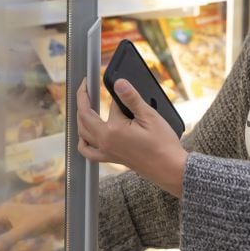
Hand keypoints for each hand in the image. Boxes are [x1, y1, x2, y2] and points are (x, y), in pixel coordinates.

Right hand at [0, 200, 63, 250]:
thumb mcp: (20, 233)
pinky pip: (8, 237)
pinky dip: (6, 247)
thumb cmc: (38, 221)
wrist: (57, 216)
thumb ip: (3, 242)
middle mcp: (6, 214)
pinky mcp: (19, 226)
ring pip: (0, 236)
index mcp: (3, 211)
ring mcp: (12, 220)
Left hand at [76, 78, 187, 197]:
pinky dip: (83, 142)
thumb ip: (131, 98)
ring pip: (82, 133)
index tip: (113, 81)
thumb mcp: (149, 116)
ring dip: (80, 118)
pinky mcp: (111, 159)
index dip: (113, 92)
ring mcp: (106, 152)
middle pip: (85, 117)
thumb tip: (119, 83)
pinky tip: (86, 135)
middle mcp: (105, 142)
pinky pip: (88, 152)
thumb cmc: (162, 144)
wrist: (169, 169)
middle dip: (83, 99)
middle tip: (85, 87)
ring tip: (84, 106)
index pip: (107, 104)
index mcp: (113, 130)